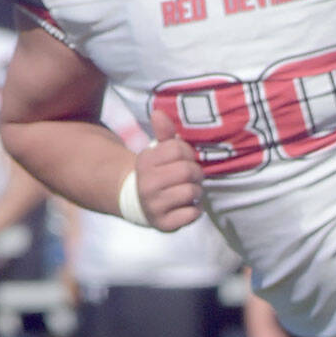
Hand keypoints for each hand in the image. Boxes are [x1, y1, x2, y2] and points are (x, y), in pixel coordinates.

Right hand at [132, 107, 205, 230]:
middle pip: (188, 171)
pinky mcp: (163, 224)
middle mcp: (147, 184)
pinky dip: (195, 210)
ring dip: (196, 191)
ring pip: (192, 192)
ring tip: (188, 191)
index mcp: (145, 161)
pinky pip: (192, 214)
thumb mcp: (157, 151)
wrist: (139, 201)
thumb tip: (158, 112)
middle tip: (191, 177)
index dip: (187, 153)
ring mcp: (154, 205)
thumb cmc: (157, 172)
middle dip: (196, 173)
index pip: (179, 148)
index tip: (183, 159)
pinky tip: (186, 206)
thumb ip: (163, 132)